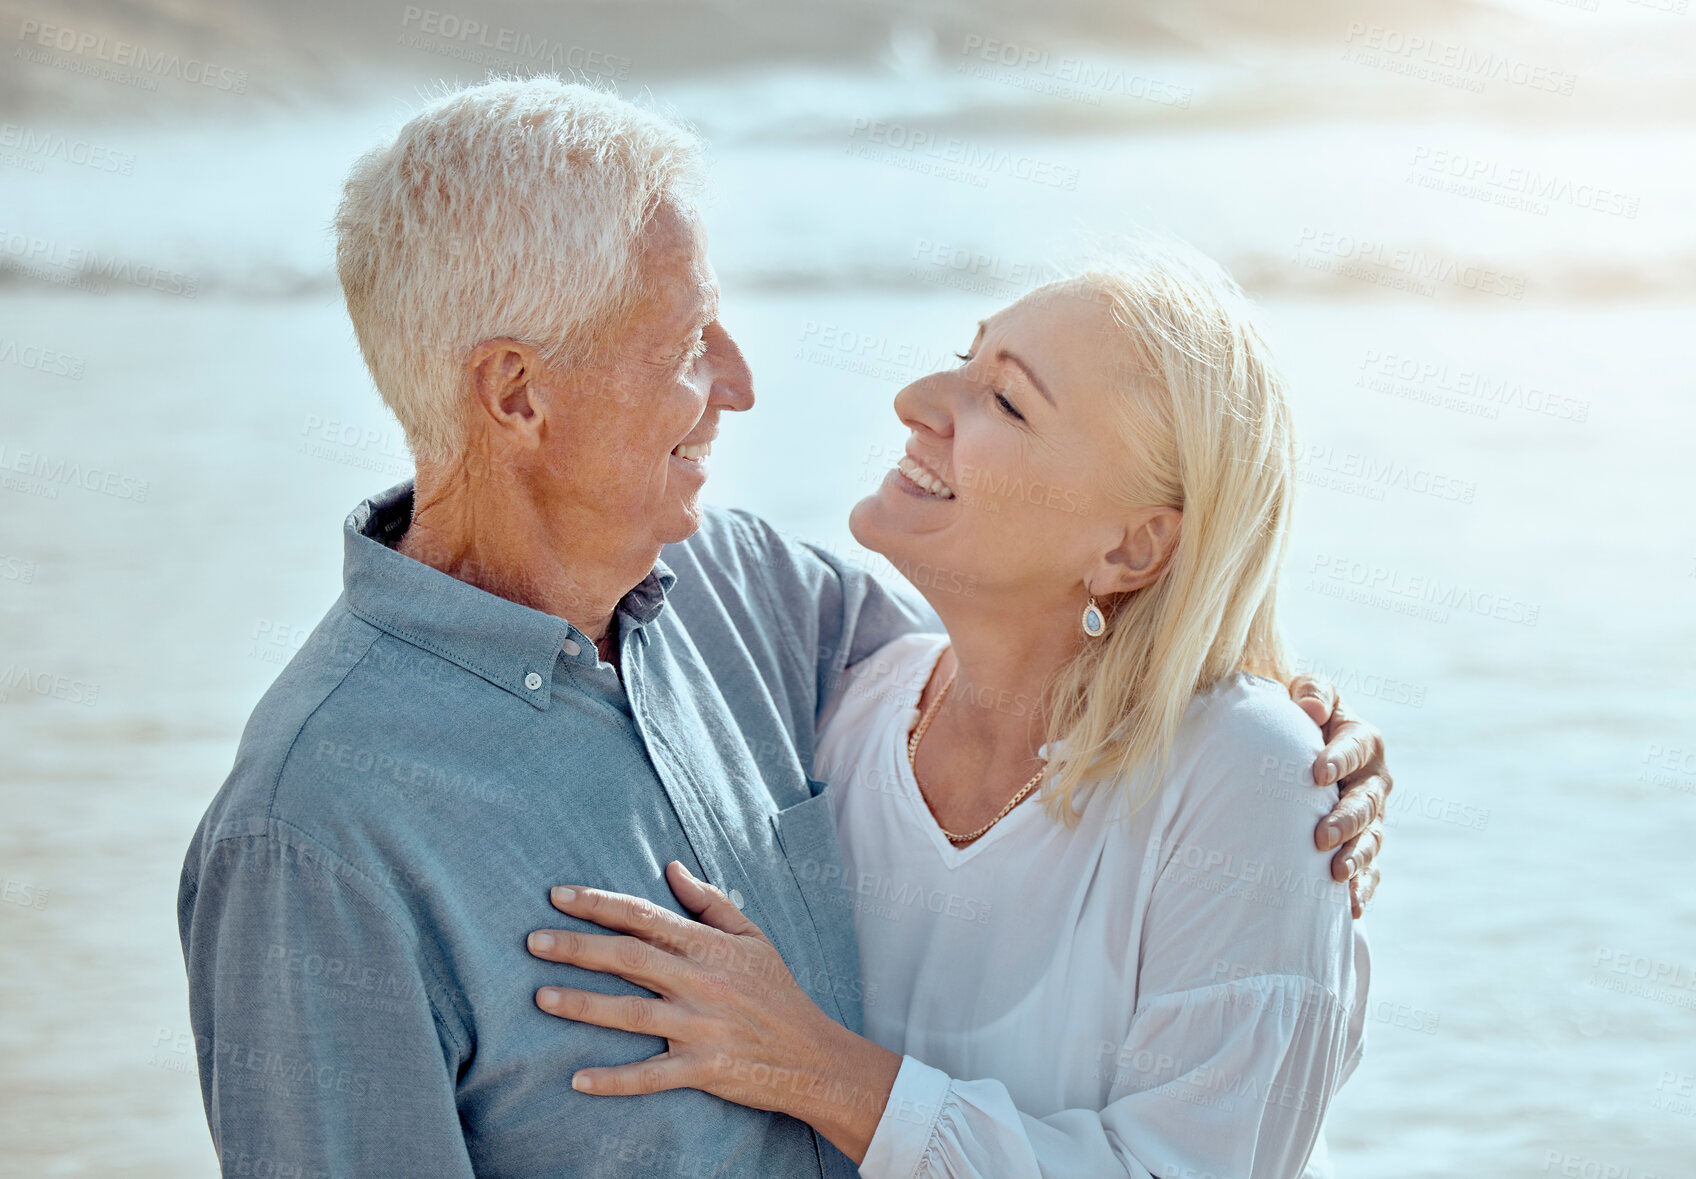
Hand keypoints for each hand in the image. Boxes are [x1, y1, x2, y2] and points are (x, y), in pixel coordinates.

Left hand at [527, 862, 900, 1162]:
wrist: (814, 1057)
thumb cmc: (778, 993)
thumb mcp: (752, 938)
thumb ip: (710, 903)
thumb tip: (671, 868)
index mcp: (709, 947)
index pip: (643, 916)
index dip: (598, 904)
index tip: (557, 896)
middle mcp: (701, 982)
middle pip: (628, 958)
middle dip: (576, 947)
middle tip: (532, 940)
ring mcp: (700, 1027)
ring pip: (630, 1014)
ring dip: (582, 1005)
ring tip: (540, 997)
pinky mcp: (703, 1069)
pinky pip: (649, 1076)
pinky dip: (613, 1080)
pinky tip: (577, 1079)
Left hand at [1289, 676, 1392, 918]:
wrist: (1300, 747)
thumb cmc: (1301, 715)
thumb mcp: (1307, 692)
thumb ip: (1312, 691)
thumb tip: (1310, 708)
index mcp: (1363, 739)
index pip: (1356, 747)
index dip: (1339, 758)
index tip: (1316, 772)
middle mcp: (1373, 781)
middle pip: (1366, 803)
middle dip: (1346, 820)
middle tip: (1321, 837)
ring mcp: (1372, 816)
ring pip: (1371, 840)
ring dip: (1357, 858)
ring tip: (1337, 874)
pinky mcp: (1363, 844)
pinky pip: (1370, 870)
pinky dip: (1363, 887)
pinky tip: (1351, 905)